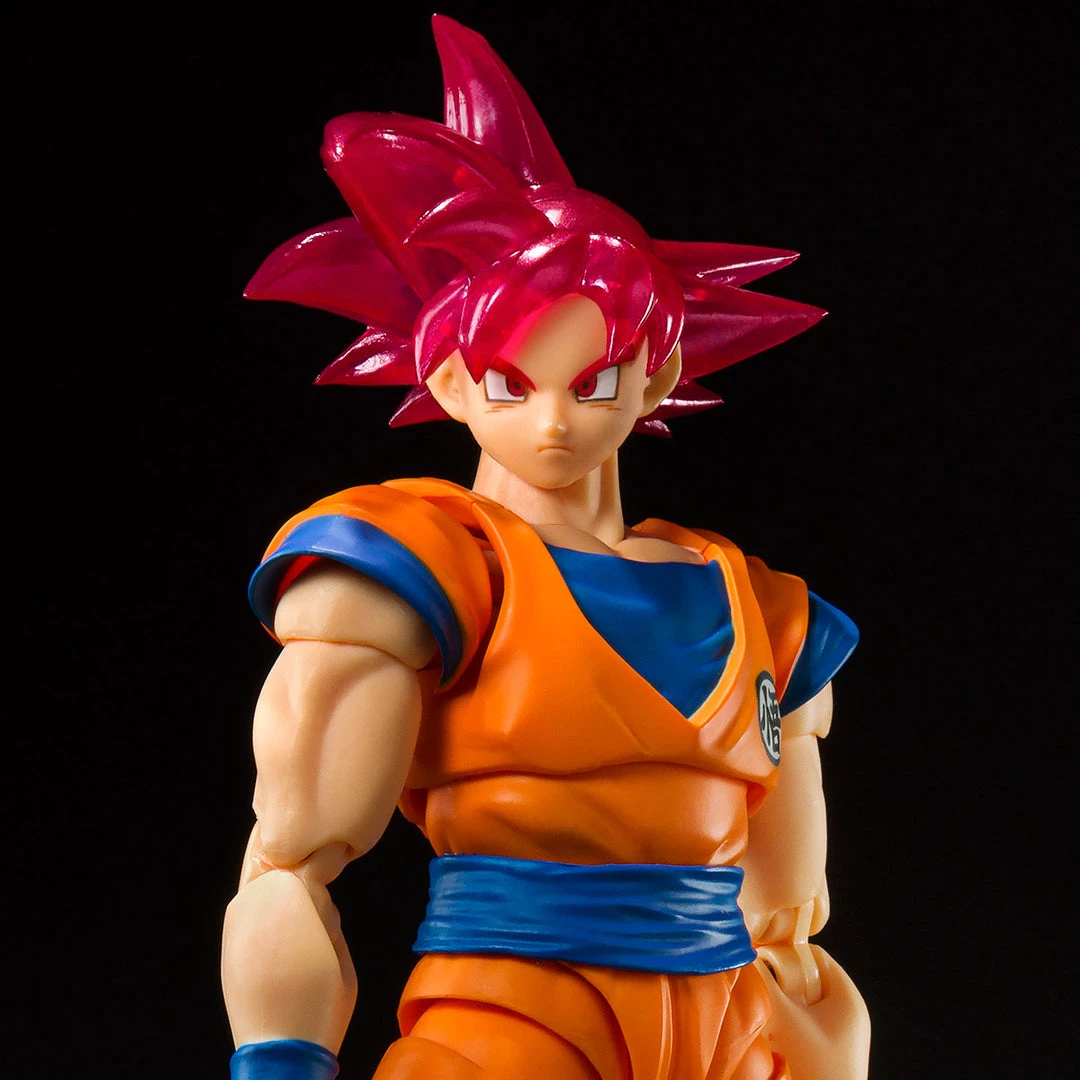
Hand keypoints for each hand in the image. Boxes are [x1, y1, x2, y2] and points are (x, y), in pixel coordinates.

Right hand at [754, 944, 869, 1079]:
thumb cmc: (820, 1069)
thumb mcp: (787, 1021)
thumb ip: (766, 986)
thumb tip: (746, 958)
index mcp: (848, 996)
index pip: (816, 955)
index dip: (788, 953)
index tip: (763, 960)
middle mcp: (849, 1011)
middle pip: (809, 978)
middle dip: (783, 982)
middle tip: (762, 990)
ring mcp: (842, 1032)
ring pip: (805, 1002)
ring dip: (784, 1005)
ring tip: (768, 1015)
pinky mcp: (832, 1049)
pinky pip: (807, 1022)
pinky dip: (789, 1023)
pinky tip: (775, 1036)